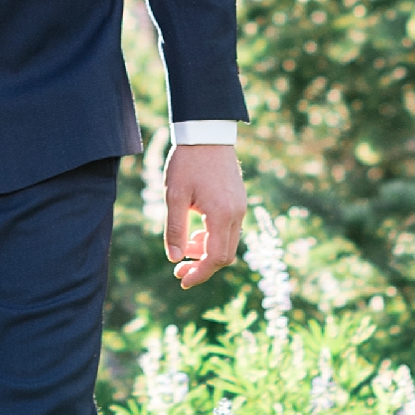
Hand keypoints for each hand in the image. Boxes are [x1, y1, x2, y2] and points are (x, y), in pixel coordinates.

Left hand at [166, 143, 244, 291]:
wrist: (206, 133)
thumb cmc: (187, 162)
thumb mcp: (174, 196)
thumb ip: (174, 229)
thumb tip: (175, 259)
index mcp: (222, 215)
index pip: (215, 258)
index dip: (199, 274)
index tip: (182, 280)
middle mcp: (237, 214)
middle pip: (225, 256)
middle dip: (202, 267)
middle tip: (179, 270)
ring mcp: (240, 208)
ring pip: (228, 244)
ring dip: (207, 253)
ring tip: (185, 248)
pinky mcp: (239, 201)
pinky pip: (230, 230)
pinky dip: (214, 238)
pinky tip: (196, 233)